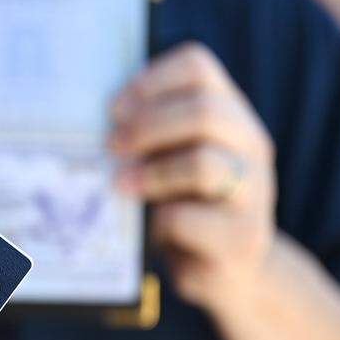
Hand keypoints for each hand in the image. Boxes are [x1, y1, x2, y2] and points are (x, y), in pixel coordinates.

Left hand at [109, 42, 276, 315]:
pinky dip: (161, 221)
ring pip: (204, 164)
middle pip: (205, 111)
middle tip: (111, 145)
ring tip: (119, 184)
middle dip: (147, 125)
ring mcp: (254, 193)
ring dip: (151, 172)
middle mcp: (250, 145)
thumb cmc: (185, 207)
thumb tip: (85, 123)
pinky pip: (190, 219)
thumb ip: (148, 139)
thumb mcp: (169, 163)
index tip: (114, 107)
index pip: (198, 67)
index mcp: (230, 115)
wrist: (229, 272)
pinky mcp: (241, 239)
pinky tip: (149, 228)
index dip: (150, 79)